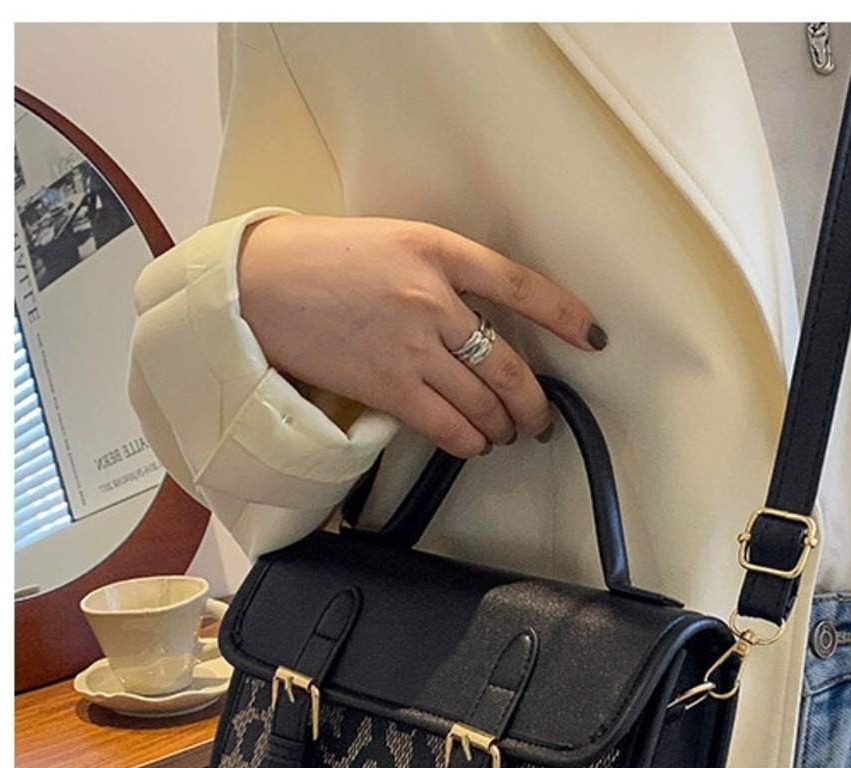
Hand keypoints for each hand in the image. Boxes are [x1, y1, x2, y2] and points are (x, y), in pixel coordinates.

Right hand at [237, 214, 607, 455]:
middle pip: (506, 364)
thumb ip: (441, 273)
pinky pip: (447, 427)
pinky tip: (474, 442)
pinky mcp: (386, 386)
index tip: (591, 336)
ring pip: (482, 402)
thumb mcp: (392, 243)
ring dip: (503, 426)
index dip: (562, 314)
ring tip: (507, 433)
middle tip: (541, 419)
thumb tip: (481, 321)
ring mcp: (409, 346)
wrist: (259, 285)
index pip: (517, 284)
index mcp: (435, 250)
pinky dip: (469, 441)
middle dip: (534, 402)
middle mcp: (429, 298)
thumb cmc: (322, 261)